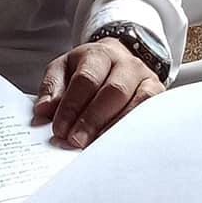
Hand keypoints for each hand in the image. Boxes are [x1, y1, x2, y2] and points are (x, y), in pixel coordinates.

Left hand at [32, 37, 164, 147]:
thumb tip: (42, 111)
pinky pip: (151, 112)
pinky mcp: (159, 93)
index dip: (72, 106)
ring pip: (136, 103)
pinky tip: (121, 145)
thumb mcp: (64, 69)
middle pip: (112, 91)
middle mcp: (125, 63)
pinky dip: (136, 129)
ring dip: (115, 127)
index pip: (86, 80)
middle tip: (76, 142)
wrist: (117, 59)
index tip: (59, 129)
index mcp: (98, 54)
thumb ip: (52, 88)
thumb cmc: (87, 69)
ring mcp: (146, 78)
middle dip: (92, 120)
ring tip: (97, 148)